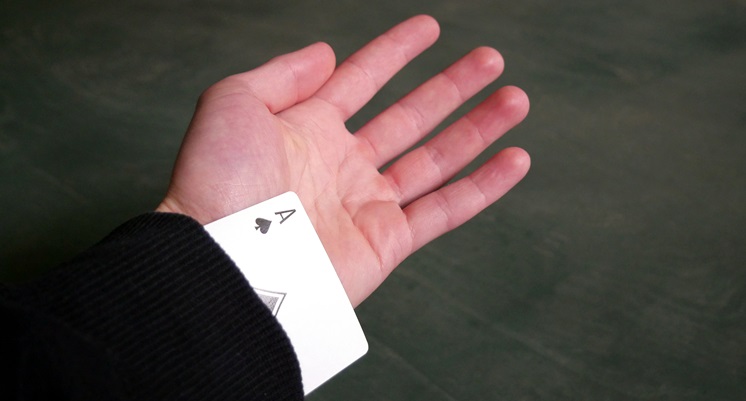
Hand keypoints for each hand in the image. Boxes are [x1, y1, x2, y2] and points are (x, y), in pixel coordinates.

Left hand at [156, 15, 529, 306]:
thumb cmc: (219, 182)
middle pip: (410, 116)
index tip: (429, 28)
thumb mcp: (234, 103)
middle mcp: (342, 165)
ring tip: (515, 98)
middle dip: (451, 87)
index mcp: (307, 130)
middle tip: (489, 59)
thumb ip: (283, 73)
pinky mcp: (387, 242)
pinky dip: (483, 187)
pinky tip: (515, 159)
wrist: (226, 262)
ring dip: (478, 128)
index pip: (361, 80)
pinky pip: (446, 210)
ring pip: (437, 159)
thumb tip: (324, 52)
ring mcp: (367, 204)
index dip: (394, 52)